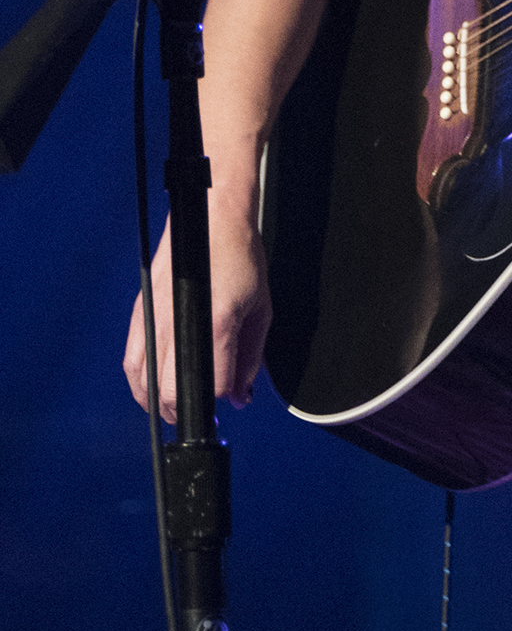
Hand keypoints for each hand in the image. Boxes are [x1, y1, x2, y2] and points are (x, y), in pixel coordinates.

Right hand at [123, 207, 270, 421]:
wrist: (214, 218)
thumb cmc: (239, 255)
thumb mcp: (261, 309)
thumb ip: (251, 358)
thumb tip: (241, 395)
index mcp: (215, 323)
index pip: (212, 386)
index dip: (223, 399)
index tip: (229, 401)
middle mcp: (178, 324)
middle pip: (169, 393)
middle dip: (186, 409)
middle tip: (202, 412)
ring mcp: (155, 318)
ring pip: (143, 382)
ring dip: (158, 402)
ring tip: (176, 407)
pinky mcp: (141, 311)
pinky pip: (132, 360)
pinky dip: (140, 380)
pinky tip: (151, 386)